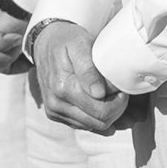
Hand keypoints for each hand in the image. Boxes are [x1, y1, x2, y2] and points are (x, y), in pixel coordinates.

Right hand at [31, 17, 128, 133]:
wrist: (45, 43)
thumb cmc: (66, 41)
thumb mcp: (80, 44)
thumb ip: (89, 69)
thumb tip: (98, 93)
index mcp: (63, 88)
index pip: (102, 110)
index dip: (119, 102)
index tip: (121, 88)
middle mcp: (56, 104)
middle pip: (100, 122)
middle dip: (116, 109)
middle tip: (119, 92)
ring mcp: (55, 111)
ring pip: (94, 127)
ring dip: (108, 114)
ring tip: (111, 95)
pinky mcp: (56, 114)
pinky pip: (84, 125)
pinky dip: (97, 117)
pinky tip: (102, 103)